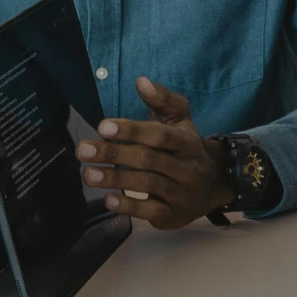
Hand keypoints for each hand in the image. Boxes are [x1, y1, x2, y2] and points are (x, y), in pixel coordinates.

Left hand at [76, 78, 230, 228]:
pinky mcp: (172, 214)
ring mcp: (180, 193)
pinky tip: (108, 199)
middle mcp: (186, 167)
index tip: (103, 127)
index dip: (131, 130)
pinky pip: (150, 211)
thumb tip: (141, 82)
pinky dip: (128, 206)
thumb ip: (162, 100)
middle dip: (113, 154)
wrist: (213, 185)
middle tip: (83, 150)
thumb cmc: (185, 147)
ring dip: (114, 179)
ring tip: (88, 174)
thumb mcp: (180, 120)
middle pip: (147, 159)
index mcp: (186, 141)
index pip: (158, 135)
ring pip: (146, 184)